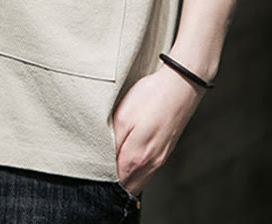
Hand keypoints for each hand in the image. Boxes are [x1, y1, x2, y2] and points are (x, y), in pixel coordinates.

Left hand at [111, 62, 207, 194]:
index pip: (115, 182)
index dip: (102, 177)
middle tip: (98, 166)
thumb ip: (112, 144)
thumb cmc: (150, 97)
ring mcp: (160, 159)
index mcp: (136, 157)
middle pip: (127, 186)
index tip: (91, 168)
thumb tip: (104, 161)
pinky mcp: (165, 151)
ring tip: (112, 160)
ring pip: (138, 180)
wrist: (180, 86)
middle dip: (113, 181)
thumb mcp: (122, 117)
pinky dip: (136, 169)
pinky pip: (147, 170)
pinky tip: (128, 154)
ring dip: (125, 175)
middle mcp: (150, 164)